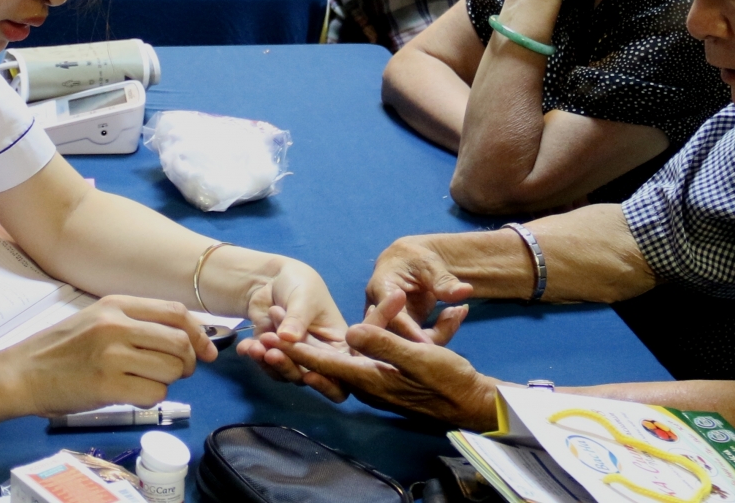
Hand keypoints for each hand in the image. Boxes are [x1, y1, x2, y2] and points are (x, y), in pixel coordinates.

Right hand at [0, 294, 216, 416]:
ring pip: (171, 369)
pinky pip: (154, 393)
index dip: (199, 332)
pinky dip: (152, 398)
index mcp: (116, 304)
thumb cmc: (59, 350)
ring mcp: (112, 355)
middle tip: (179, 372)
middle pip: (180, 342)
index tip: (206, 350)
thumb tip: (184, 338)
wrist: (20, 374)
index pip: (176, 312)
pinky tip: (134, 394)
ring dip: (169, 381)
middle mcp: (116, 325)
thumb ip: (135, 323)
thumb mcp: (96, 319)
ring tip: (148, 382)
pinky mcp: (107, 386)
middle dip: (188, 362)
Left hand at [234, 257, 349, 398]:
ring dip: (269, 362)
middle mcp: (318, 356)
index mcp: (336, 343)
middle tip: (271, 345)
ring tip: (256, 345)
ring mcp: (295, 357)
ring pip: (285, 374)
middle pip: (308, 375)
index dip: (326, 378)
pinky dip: (255, 357)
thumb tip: (288, 338)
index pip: (336, 369)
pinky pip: (265, 365)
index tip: (308, 370)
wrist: (271, 278)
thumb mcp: (304, 297)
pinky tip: (246, 346)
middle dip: (288, 363)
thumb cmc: (300, 284)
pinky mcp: (274, 355)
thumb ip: (297, 318)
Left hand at [274, 296, 500, 430]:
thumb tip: (351, 332)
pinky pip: (346, 368)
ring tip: (281, 337)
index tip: (272, 337)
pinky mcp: (381, 382)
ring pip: (330, 368)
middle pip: (320, 367)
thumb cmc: (449, 379)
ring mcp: (373, 385)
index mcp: (371, 378)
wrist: (470, 401)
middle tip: (264, 334)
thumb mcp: (419, 357)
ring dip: (304, 353)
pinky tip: (323, 345)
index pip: (325, 362)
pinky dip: (326, 356)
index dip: (297, 349)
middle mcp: (366, 384)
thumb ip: (384, 345)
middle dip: (291, 352)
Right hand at [363, 236, 474, 343]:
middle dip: (430, 336)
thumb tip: (465, 291)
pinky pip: (420, 340)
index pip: (391, 317)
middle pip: (398, 337)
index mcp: (380, 290)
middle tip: (455, 316)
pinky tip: (456, 314)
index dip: (409, 332)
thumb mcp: (429, 264)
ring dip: (438, 334)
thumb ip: (444, 280)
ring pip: (410, 343)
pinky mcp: (404, 331)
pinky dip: (441, 332)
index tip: (429, 343)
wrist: (408, 262)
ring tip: (458, 312)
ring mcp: (391, 324)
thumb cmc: (414, 258)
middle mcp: (381, 312)